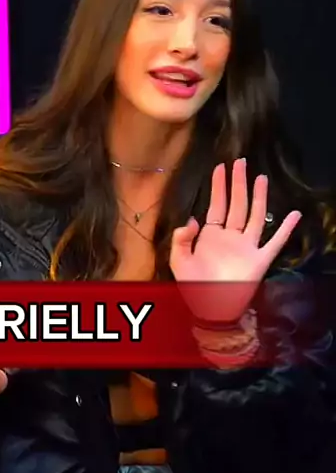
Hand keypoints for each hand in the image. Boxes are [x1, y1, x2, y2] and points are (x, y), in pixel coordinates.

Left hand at [170, 158, 301, 323]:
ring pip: (255, 216)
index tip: (221, 167)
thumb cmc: (193, 286)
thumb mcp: (178, 261)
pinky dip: (285, 229)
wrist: (210, 310)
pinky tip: (293, 215)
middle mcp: (231, 236)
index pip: (217, 205)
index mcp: (211, 235)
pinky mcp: (259, 260)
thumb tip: (193, 219)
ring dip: (258, 198)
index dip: (218, 187)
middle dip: (238, 184)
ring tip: (261, 178)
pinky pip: (275, 242)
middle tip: (240, 162)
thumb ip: (181, 238)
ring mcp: (246, 247)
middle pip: (237, 204)